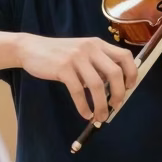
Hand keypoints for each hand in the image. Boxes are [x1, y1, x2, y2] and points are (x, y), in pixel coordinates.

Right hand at [15, 33, 137, 122]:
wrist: (30, 48)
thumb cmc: (59, 54)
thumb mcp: (82, 53)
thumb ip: (97, 65)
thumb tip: (114, 88)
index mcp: (98, 44)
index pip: (125, 56)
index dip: (131, 73)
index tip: (129, 88)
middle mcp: (90, 48)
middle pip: (115, 73)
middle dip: (119, 93)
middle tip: (116, 106)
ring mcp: (76, 57)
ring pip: (97, 85)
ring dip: (101, 105)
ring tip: (100, 117)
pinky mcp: (63, 68)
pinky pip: (78, 92)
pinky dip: (83, 106)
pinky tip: (85, 114)